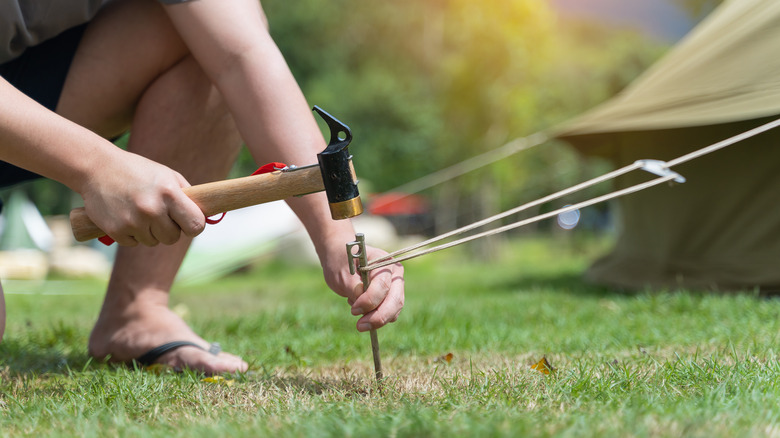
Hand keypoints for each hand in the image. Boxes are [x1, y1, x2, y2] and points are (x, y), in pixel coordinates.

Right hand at [79, 150, 205, 245]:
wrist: (96, 167)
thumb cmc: (138, 171)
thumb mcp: (167, 175)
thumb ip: (186, 196)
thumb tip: (206, 217)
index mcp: (169, 193)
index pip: (195, 225)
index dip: (194, 226)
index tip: (189, 223)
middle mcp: (152, 209)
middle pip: (173, 238)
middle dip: (170, 229)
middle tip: (160, 215)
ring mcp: (132, 221)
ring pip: (153, 242)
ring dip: (149, 231)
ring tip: (139, 211)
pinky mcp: (115, 231)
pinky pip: (134, 243)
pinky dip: (132, 234)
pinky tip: (125, 215)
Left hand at [321, 243, 404, 331]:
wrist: (340, 257)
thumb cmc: (340, 262)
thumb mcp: (341, 274)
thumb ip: (354, 289)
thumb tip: (365, 307)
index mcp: (383, 260)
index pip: (383, 285)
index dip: (370, 301)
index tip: (353, 310)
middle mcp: (394, 272)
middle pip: (395, 300)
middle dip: (378, 317)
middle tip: (360, 326)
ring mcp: (395, 284)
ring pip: (394, 309)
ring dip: (377, 318)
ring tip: (355, 310)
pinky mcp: (392, 295)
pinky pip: (390, 312)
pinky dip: (376, 316)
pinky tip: (361, 308)